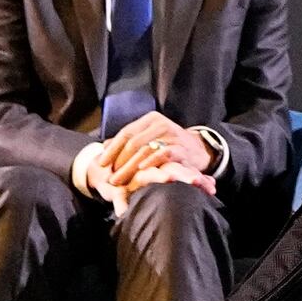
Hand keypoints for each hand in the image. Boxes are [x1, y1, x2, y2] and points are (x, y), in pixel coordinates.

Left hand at [85, 114, 217, 197]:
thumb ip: (129, 141)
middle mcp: (160, 124)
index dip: (112, 149)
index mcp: (150, 120)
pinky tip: (141, 171)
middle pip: (133, 143)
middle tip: (110, 177)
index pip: (126, 133)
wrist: (199, 149)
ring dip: (129, 167)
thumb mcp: (150, 137)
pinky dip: (150, 162)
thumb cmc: (169, 145)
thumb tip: (104, 146)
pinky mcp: (181, 148)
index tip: (101, 163)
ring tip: (119, 180)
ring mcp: (172, 135)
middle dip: (119, 162)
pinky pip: (163, 154)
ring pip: (145, 149)